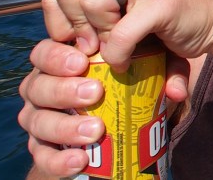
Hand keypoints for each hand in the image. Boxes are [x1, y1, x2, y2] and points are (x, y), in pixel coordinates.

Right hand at [17, 39, 190, 177]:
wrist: (116, 123)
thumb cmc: (131, 82)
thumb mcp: (151, 67)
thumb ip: (166, 70)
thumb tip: (176, 91)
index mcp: (62, 62)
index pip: (45, 52)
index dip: (57, 55)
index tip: (83, 61)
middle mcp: (43, 88)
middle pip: (36, 86)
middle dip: (63, 89)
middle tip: (94, 93)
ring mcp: (40, 118)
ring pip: (36, 120)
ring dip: (64, 126)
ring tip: (94, 130)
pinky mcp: (43, 147)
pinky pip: (42, 155)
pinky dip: (58, 159)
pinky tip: (80, 160)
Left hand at [44, 0, 212, 67]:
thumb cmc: (168, 23)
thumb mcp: (125, 14)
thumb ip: (95, 18)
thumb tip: (55, 44)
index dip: (59, 21)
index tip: (77, 43)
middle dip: (74, 27)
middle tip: (92, 47)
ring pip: (92, 3)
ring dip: (98, 36)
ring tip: (114, 48)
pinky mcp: (162, 1)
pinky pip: (120, 33)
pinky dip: (119, 55)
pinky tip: (129, 61)